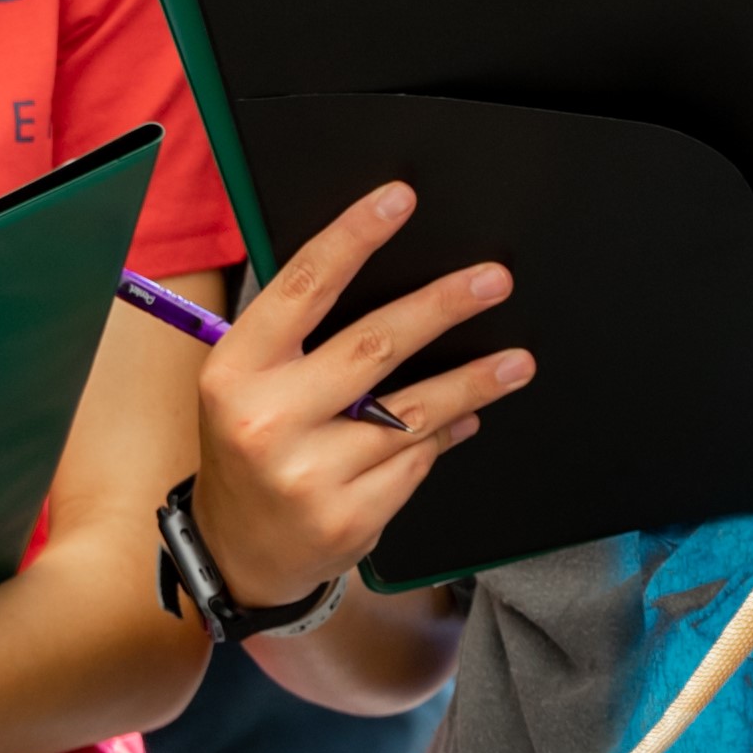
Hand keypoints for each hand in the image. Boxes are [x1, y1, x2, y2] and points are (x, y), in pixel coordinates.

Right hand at [190, 185, 531, 611]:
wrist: (238, 552)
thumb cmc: (252, 446)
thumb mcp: (250, 385)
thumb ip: (302, 338)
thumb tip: (396, 283)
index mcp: (236, 371)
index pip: (301, 289)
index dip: (352, 238)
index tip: (399, 201)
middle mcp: (267, 421)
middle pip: (374, 346)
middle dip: (443, 307)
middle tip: (493, 280)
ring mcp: (310, 474)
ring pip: (414, 412)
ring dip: (474, 382)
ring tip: (516, 362)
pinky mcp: (351, 516)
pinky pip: (417, 460)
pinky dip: (444, 436)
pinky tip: (464, 420)